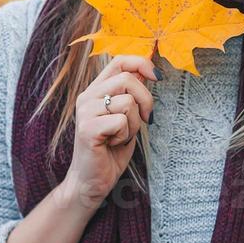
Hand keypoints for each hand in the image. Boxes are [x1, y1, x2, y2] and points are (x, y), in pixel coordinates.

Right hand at [64, 54, 157, 207]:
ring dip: (134, 124)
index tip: (158, 77)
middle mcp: (87, 97)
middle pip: (128, 79)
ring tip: (122, 136)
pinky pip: (121, 121)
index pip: (119, 61)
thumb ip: (132, 95)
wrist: (92, 181)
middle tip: (146, 120)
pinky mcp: (88, 128)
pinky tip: (113, 144)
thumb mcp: (126, 117)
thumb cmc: (110, 150)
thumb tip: (150, 71)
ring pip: (128, 102)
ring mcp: (85, 112)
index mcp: (95, 90)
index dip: (142, 64)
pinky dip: (125, 135)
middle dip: (146, 101)